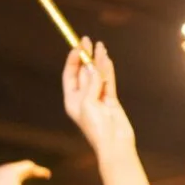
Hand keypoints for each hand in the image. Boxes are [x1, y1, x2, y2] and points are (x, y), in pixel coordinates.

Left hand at [63, 40, 134, 154]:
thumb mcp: (88, 103)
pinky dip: (108, 71)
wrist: (114, 144)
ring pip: (98, 75)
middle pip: (84, 72)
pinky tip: (107, 59)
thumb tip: (94, 67)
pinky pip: (109, 82)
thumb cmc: (96, 127)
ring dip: (98, 61)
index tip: (77, 47)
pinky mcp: (111, 101)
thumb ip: (92, 83)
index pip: (70, 75)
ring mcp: (98, 99)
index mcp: (72, 100)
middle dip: (85, 56)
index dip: (73, 60)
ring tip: (100, 46)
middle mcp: (84, 98)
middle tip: (86, 40)